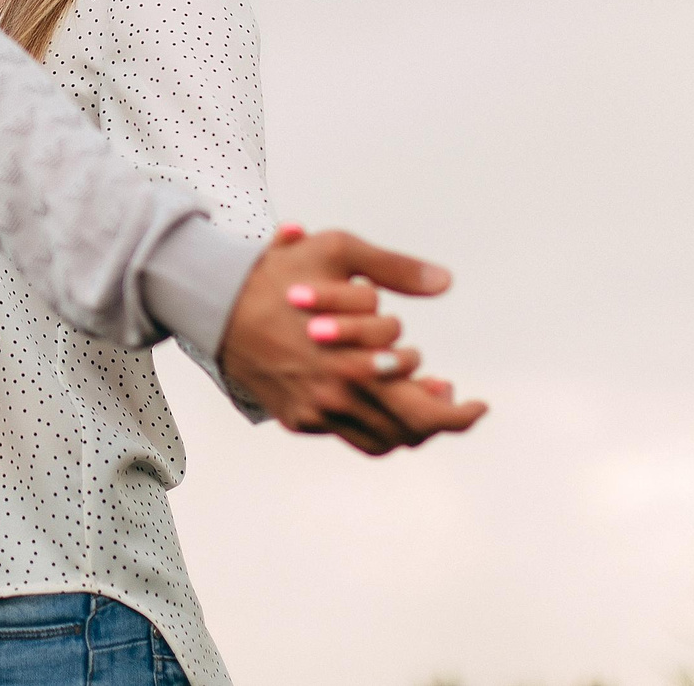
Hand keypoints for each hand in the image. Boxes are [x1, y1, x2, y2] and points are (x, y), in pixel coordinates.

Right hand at [218, 224, 488, 455]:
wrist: (217, 302)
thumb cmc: (281, 273)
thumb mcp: (340, 252)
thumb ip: (396, 269)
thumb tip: (444, 282)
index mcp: (356, 368)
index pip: (425, 415)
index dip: (460, 416)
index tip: (477, 403)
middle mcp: (336, 401)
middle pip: (407, 434)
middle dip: (439, 419)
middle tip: (451, 394)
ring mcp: (313, 413)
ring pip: (378, 440)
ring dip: (404, 423)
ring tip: (420, 392)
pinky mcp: (296, 418)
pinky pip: (345, 431)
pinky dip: (369, 418)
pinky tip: (375, 388)